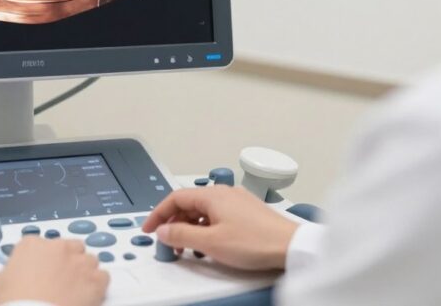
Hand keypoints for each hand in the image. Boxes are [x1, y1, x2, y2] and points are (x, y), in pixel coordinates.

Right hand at [0, 236, 109, 305]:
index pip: (40, 245)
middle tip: (60, 280)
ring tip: (75, 290)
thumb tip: (11, 275)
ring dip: (83, 272)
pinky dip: (98, 285)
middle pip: (70, 247)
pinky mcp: (96, 280)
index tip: (40, 271)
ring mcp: (79, 263)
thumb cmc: (14, 304)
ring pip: (89, 260)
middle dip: (67, 261)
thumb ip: (8, 272)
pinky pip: (103, 277)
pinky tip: (88, 296)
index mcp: (32, 245)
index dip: (41, 260)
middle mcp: (58, 248)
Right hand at [142, 186, 299, 270]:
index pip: (175, 198)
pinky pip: (217, 216)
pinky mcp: (247, 212)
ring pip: (203, 210)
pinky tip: (209, 244)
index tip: (149, 228)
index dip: (158, 214)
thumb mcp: (210, 242)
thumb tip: (163, 230)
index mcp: (212, 195)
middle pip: (189, 203)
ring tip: (188, 246)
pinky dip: (206, 227)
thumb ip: (181, 234)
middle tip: (168, 241)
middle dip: (174, 222)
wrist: (290, 246)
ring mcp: (237, 201)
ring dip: (190, 227)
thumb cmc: (256, 241)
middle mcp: (224, 193)